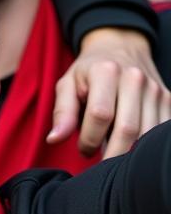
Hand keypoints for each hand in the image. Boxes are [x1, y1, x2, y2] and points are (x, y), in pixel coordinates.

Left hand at [49, 28, 170, 157]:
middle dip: (112, 155)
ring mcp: (155, 89)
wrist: (120, 47)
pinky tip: (130, 148)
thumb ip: (62, 112)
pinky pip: (159, 130)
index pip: (100, 114)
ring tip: (113, 156)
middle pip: (127, 128)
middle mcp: (134, 78)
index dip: (89, 139)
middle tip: (99, 165)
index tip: (83, 150)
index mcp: (105, 72)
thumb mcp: (67, 84)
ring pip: (147, 133)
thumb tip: (54, 139)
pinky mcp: (168, 99)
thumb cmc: (88, 72)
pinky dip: (145, 146)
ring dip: (129, 152)